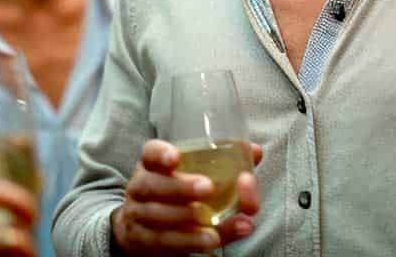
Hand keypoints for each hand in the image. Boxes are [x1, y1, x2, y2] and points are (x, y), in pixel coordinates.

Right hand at [112, 138, 262, 255]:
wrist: (144, 230)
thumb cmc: (177, 195)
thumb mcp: (192, 175)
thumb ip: (225, 165)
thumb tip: (255, 151)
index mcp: (153, 165)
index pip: (150, 153)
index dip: (161, 154)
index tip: (176, 157)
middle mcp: (141, 187)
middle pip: (154, 185)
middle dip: (181, 188)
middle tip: (208, 188)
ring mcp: (139, 215)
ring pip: (158, 216)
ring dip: (188, 220)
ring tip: (215, 226)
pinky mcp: (145, 241)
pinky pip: (165, 242)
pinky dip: (190, 242)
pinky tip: (212, 240)